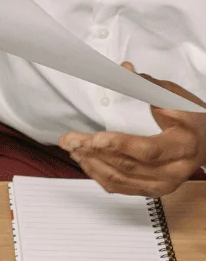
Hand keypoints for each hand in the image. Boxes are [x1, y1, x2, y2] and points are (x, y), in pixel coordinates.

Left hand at [60, 63, 205, 196]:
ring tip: (71, 147)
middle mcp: (176, 169)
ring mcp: (164, 184)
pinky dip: (97, 173)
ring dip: (91, 162)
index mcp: (184, 144)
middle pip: (128, 165)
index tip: (95, 138)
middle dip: (94, 151)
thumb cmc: (190, 118)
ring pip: (120, 178)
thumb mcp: (174, 97)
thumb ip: (146, 85)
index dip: (120, 144)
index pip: (148, 150)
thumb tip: (123, 69)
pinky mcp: (152, 191)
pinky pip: (119, 187)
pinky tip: (84, 160)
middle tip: (69, 140)